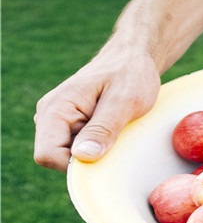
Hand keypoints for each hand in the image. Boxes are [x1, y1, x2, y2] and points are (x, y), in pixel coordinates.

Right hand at [33, 47, 160, 171]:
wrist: (134, 58)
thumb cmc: (131, 74)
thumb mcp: (124, 101)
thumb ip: (103, 128)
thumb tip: (82, 156)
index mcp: (56, 109)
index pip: (48, 155)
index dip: (75, 165)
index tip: (105, 155)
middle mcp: (50, 116)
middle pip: (58, 159)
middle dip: (88, 158)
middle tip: (117, 138)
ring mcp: (60, 122)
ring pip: (71, 156)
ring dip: (96, 152)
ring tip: (117, 130)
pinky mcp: (73, 126)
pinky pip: (80, 149)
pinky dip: (99, 147)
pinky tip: (115, 131)